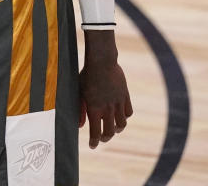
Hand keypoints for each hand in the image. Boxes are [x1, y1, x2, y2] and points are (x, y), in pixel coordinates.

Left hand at [79, 30, 132, 148]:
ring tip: (113, 129)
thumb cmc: (87, 76)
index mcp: (94, 109)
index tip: (93, 145)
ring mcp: (118, 102)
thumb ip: (80, 110)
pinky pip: (128, 112)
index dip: (94, 142)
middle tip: (102, 139)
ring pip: (121, 124)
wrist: (102, 61)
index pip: (95, 133)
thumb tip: (80, 125)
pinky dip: (125, 116)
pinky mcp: (125, 96)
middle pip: (109, 132)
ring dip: (117, 129)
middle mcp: (107, 109)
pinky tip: (120, 115)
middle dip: (105, 138)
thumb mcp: (79, 92)